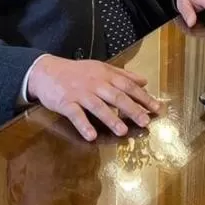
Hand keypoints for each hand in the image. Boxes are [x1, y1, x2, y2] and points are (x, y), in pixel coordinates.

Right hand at [26, 55, 160, 141]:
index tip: (157, 108)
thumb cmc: (77, 72)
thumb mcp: (101, 68)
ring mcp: (80, 93)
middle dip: (132, 109)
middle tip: (145, 121)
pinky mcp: (65, 102)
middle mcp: (95, 83)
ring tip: (123, 131)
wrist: (46, 71)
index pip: (129, 86)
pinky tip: (91, 136)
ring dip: (111, 119)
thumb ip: (123, 74)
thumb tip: (144, 81)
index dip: (144, 97)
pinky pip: (75, 114)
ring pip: (98, 106)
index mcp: (106, 74)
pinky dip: (83, 125)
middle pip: (117, 96)